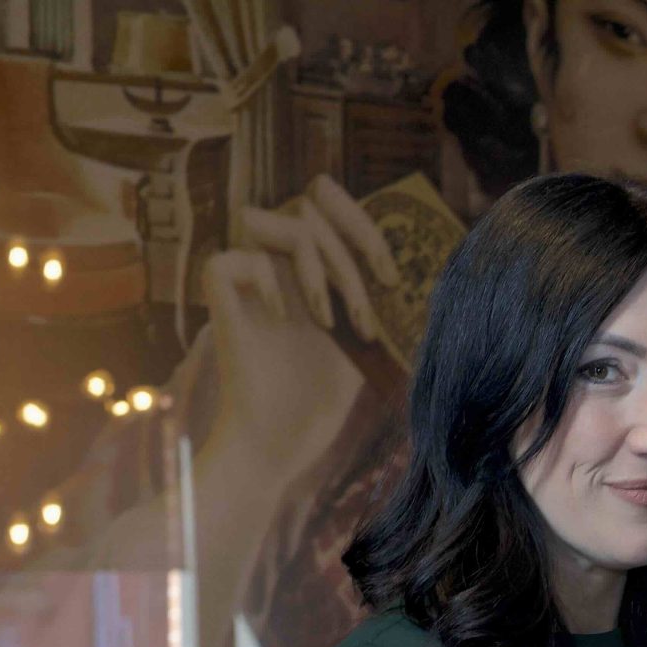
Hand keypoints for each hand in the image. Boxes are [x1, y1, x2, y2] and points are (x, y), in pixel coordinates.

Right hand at [197, 176, 384, 479]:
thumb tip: (426, 266)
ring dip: (324, 269)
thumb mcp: (368, 341)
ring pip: (287, 225)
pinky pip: (233, 258)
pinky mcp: (220, 300)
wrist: (280, 442)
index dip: (360, 221)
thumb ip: (382, 295)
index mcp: (312, 267)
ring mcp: (250, 280)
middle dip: (354, 252)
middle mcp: (280, 265)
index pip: (329, 205)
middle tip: (369, 309)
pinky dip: (267, 280)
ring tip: (333, 324)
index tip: (391, 278)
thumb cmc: (320, 401)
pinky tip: (285, 319)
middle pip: (312, 203)